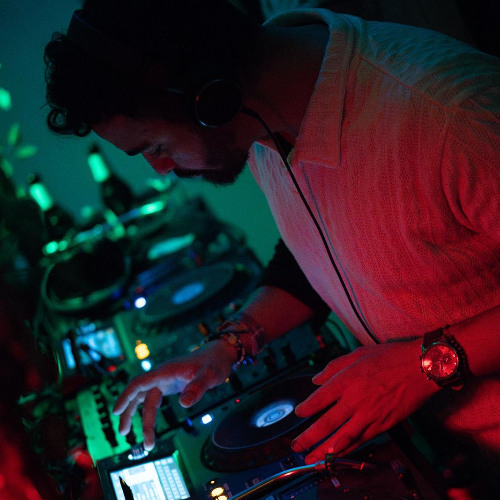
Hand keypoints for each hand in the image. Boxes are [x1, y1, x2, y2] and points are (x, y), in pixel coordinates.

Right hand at [112, 339, 235, 450]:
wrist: (220, 354)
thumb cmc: (215, 363)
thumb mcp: (210, 375)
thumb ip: (198, 388)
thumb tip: (184, 404)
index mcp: (166, 371)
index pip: (140, 382)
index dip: (126, 396)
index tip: (116, 411)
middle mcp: (162, 375)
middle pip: (139, 394)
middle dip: (130, 414)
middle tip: (124, 435)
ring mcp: (165, 379)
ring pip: (146, 400)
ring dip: (141, 418)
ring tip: (141, 440)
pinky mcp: (170, 384)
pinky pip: (154, 399)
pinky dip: (149, 412)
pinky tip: (148, 425)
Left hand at [291, 340, 439, 462]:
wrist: (421, 367)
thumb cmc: (390, 357)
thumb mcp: (357, 354)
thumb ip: (333, 367)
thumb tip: (316, 380)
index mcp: (346, 380)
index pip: (319, 399)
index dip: (306, 408)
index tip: (298, 413)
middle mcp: (355, 400)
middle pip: (327, 423)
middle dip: (309, 437)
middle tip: (296, 447)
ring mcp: (370, 415)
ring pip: (343, 437)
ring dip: (325, 451)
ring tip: (311, 459)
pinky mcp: (383, 424)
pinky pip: (362, 440)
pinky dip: (348, 449)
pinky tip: (338, 455)